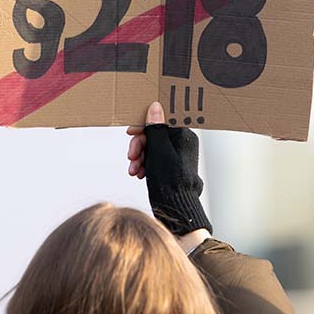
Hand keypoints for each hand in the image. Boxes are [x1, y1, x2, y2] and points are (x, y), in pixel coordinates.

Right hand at [126, 102, 212, 235]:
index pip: (162, 120)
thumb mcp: (159, 150)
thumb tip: (155, 107)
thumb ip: (156, 128)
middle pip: (154, 135)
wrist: (176, 207)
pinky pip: (153, 159)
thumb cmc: (170, 179)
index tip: (131, 132)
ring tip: (133, 170)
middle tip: (130, 156)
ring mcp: (176, 156)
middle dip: (139, 146)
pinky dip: (144, 165)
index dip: (144, 124)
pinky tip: (138, 174)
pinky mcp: (170, 167)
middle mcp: (181, 144)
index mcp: (183, 136)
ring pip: (151, 148)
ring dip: (139, 157)